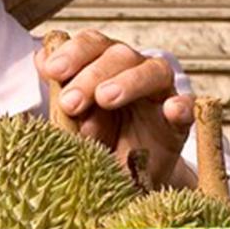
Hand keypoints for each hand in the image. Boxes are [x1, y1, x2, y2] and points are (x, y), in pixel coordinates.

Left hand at [35, 30, 195, 188]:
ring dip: (129, 81)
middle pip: (119, 54)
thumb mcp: (73, 123)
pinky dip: (181, 106)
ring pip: (153, 71)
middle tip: (71, 102)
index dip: (73, 52)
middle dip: (91, 75)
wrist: (124, 184)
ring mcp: (160, 95)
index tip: (53, 71)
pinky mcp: (179, 123)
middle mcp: (134, 73)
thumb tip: (41, 58)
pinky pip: (188, 107)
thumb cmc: (97, 147)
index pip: (92, 45)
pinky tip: (171, 110)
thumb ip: (61, 92)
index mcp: (105, 67)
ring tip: (106, 98)